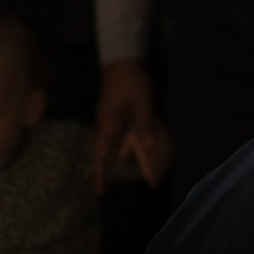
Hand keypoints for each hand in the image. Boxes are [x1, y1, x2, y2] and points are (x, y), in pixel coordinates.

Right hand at [94, 59, 167, 192]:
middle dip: (126, 168)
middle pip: (113, 154)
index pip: (99, 156)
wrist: (122, 62)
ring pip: (122, 145)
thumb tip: (147, 148)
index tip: (99, 192)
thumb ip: (144, 125)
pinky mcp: (118, 116)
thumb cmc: (130, 83)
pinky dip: (136, 143)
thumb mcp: (142, 104)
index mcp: (108, 127)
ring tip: (153, 167)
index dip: (99, 175)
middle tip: (150, 178)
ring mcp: (112, 121)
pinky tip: (147, 146)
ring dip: (134, 155)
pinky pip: (126, 135)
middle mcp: (107, 127)